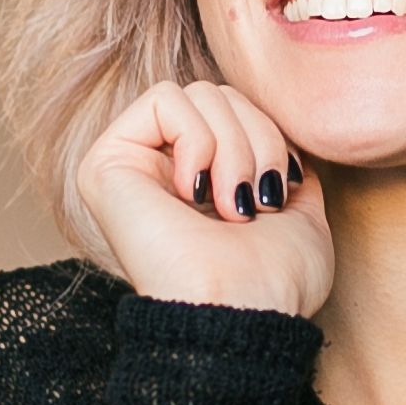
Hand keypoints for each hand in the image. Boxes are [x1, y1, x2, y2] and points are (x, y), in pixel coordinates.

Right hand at [79, 80, 334, 318]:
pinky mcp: (104, 163)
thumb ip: (287, 170)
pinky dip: (198, 140)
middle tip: (254, 200)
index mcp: (199, 181)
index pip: (239, 108)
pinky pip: (164, 100)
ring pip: (197, 94)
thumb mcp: (302, 214)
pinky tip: (193, 194)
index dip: (271, 137)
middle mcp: (159, 171)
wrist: (246, 310)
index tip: (280, 193)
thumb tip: (287, 141)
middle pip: (219, 94)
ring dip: (233, 146)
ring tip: (230, 204)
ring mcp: (129, 166)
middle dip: (256, 139)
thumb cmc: (277, 281)